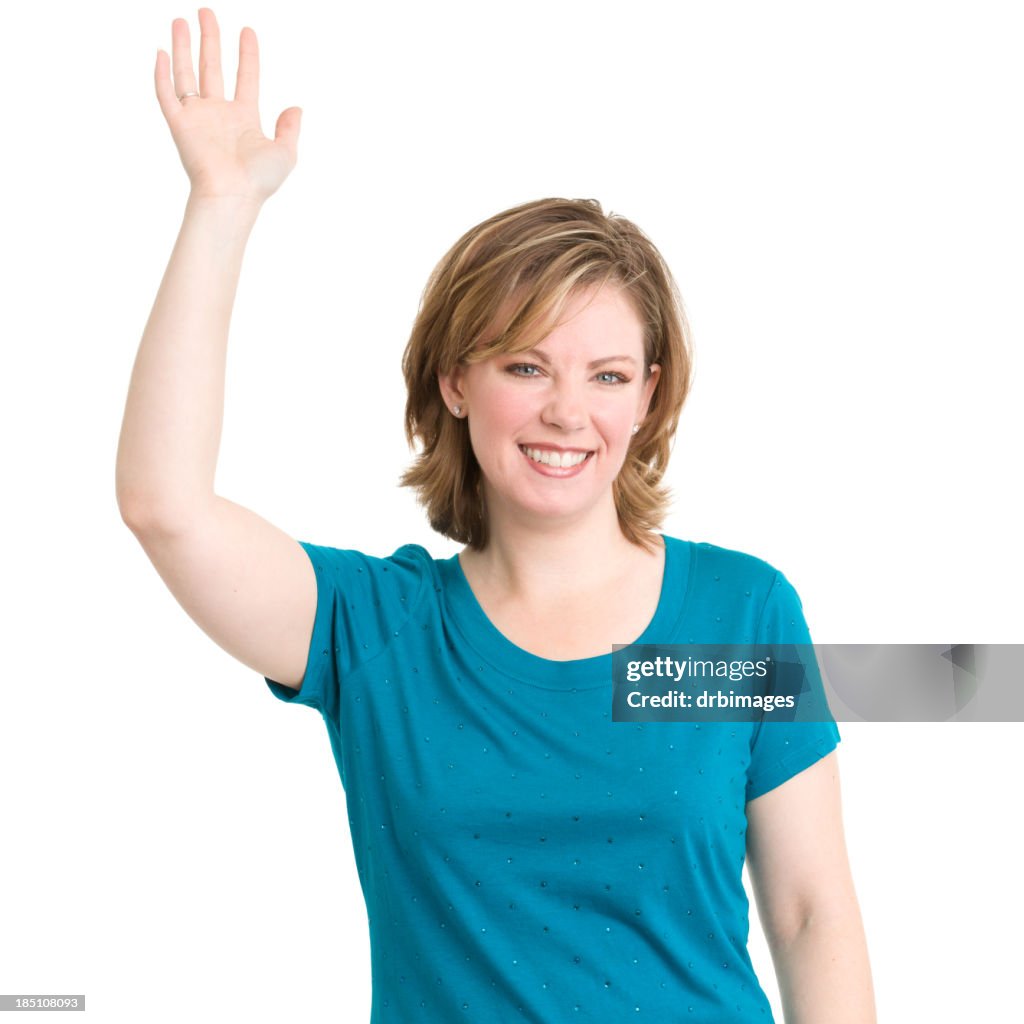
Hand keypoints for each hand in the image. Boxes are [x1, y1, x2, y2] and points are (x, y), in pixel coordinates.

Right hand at [154, 8, 300, 204]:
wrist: (232, 195)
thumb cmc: (259, 181)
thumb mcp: (286, 153)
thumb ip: (290, 128)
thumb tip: (296, 107)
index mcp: (244, 118)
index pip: (246, 77)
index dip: (248, 54)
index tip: (248, 31)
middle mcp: (219, 114)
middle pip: (212, 67)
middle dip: (210, 39)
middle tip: (206, 12)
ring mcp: (198, 118)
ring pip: (187, 74)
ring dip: (184, 47)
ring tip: (182, 20)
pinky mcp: (179, 125)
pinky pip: (166, 95)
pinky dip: (162, 74)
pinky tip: (162, 52)